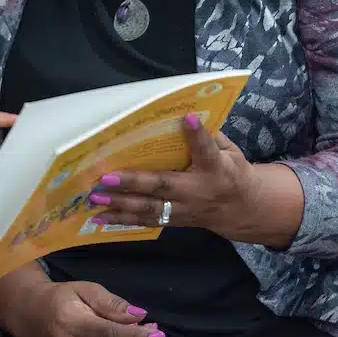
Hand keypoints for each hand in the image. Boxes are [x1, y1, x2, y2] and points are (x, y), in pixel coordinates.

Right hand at [25, 280, 161, 336]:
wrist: (30, 313)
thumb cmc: (61, 296)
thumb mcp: (85, 288)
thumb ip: (110, 303)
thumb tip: (138, 314)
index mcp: (71, 320)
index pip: (108, 333)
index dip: (135, 335)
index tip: (157, 332)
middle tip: (155, 330)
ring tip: (144, 333)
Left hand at [89, 112, 256, 239]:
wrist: (242, 209)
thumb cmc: (230, 171)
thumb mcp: (230, 151)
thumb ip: (210, 136)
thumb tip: (184, 114)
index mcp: (215, 168)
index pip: (206, 150)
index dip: (197, 135)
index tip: (187, 118)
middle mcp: (196, 192)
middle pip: (163, 186)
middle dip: (134, 182)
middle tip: (106, 177)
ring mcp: (183, 210)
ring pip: (149, 208)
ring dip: (120, 203)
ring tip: (95, 197)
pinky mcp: (174, 221)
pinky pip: (146, 221)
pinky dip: (122, 220)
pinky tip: (100, 217)